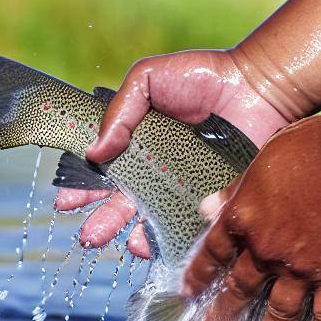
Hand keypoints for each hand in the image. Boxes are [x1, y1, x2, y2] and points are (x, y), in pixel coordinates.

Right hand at [55, 49, 290, 257]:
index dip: (82, 185)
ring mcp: (183, 187)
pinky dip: (167, 238)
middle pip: (123, 201)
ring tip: (120, 243)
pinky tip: (152, 243)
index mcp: (137, 141)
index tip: (66, 202)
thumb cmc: (200, 76)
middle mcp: (156, 168)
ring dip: (130, 235)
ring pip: (150, 220)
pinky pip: (185, 225)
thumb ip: (119, 112)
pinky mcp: (210, 200)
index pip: (103, 168)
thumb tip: (94, 152)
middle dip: (101, 221)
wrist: (255, 86)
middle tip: (88, 237)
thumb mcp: (147, 79)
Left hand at [183, 114, 320, 320]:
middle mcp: (267, 246)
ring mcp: (302, 265)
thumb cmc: (311, 145)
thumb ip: (236, 190)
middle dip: (222, 315)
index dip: (199, 273)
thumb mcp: (263, 160)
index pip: (213, 251)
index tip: (187, 293)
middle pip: (239, 287)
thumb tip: (204, 208)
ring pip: (279, 312)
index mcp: (244, 215)